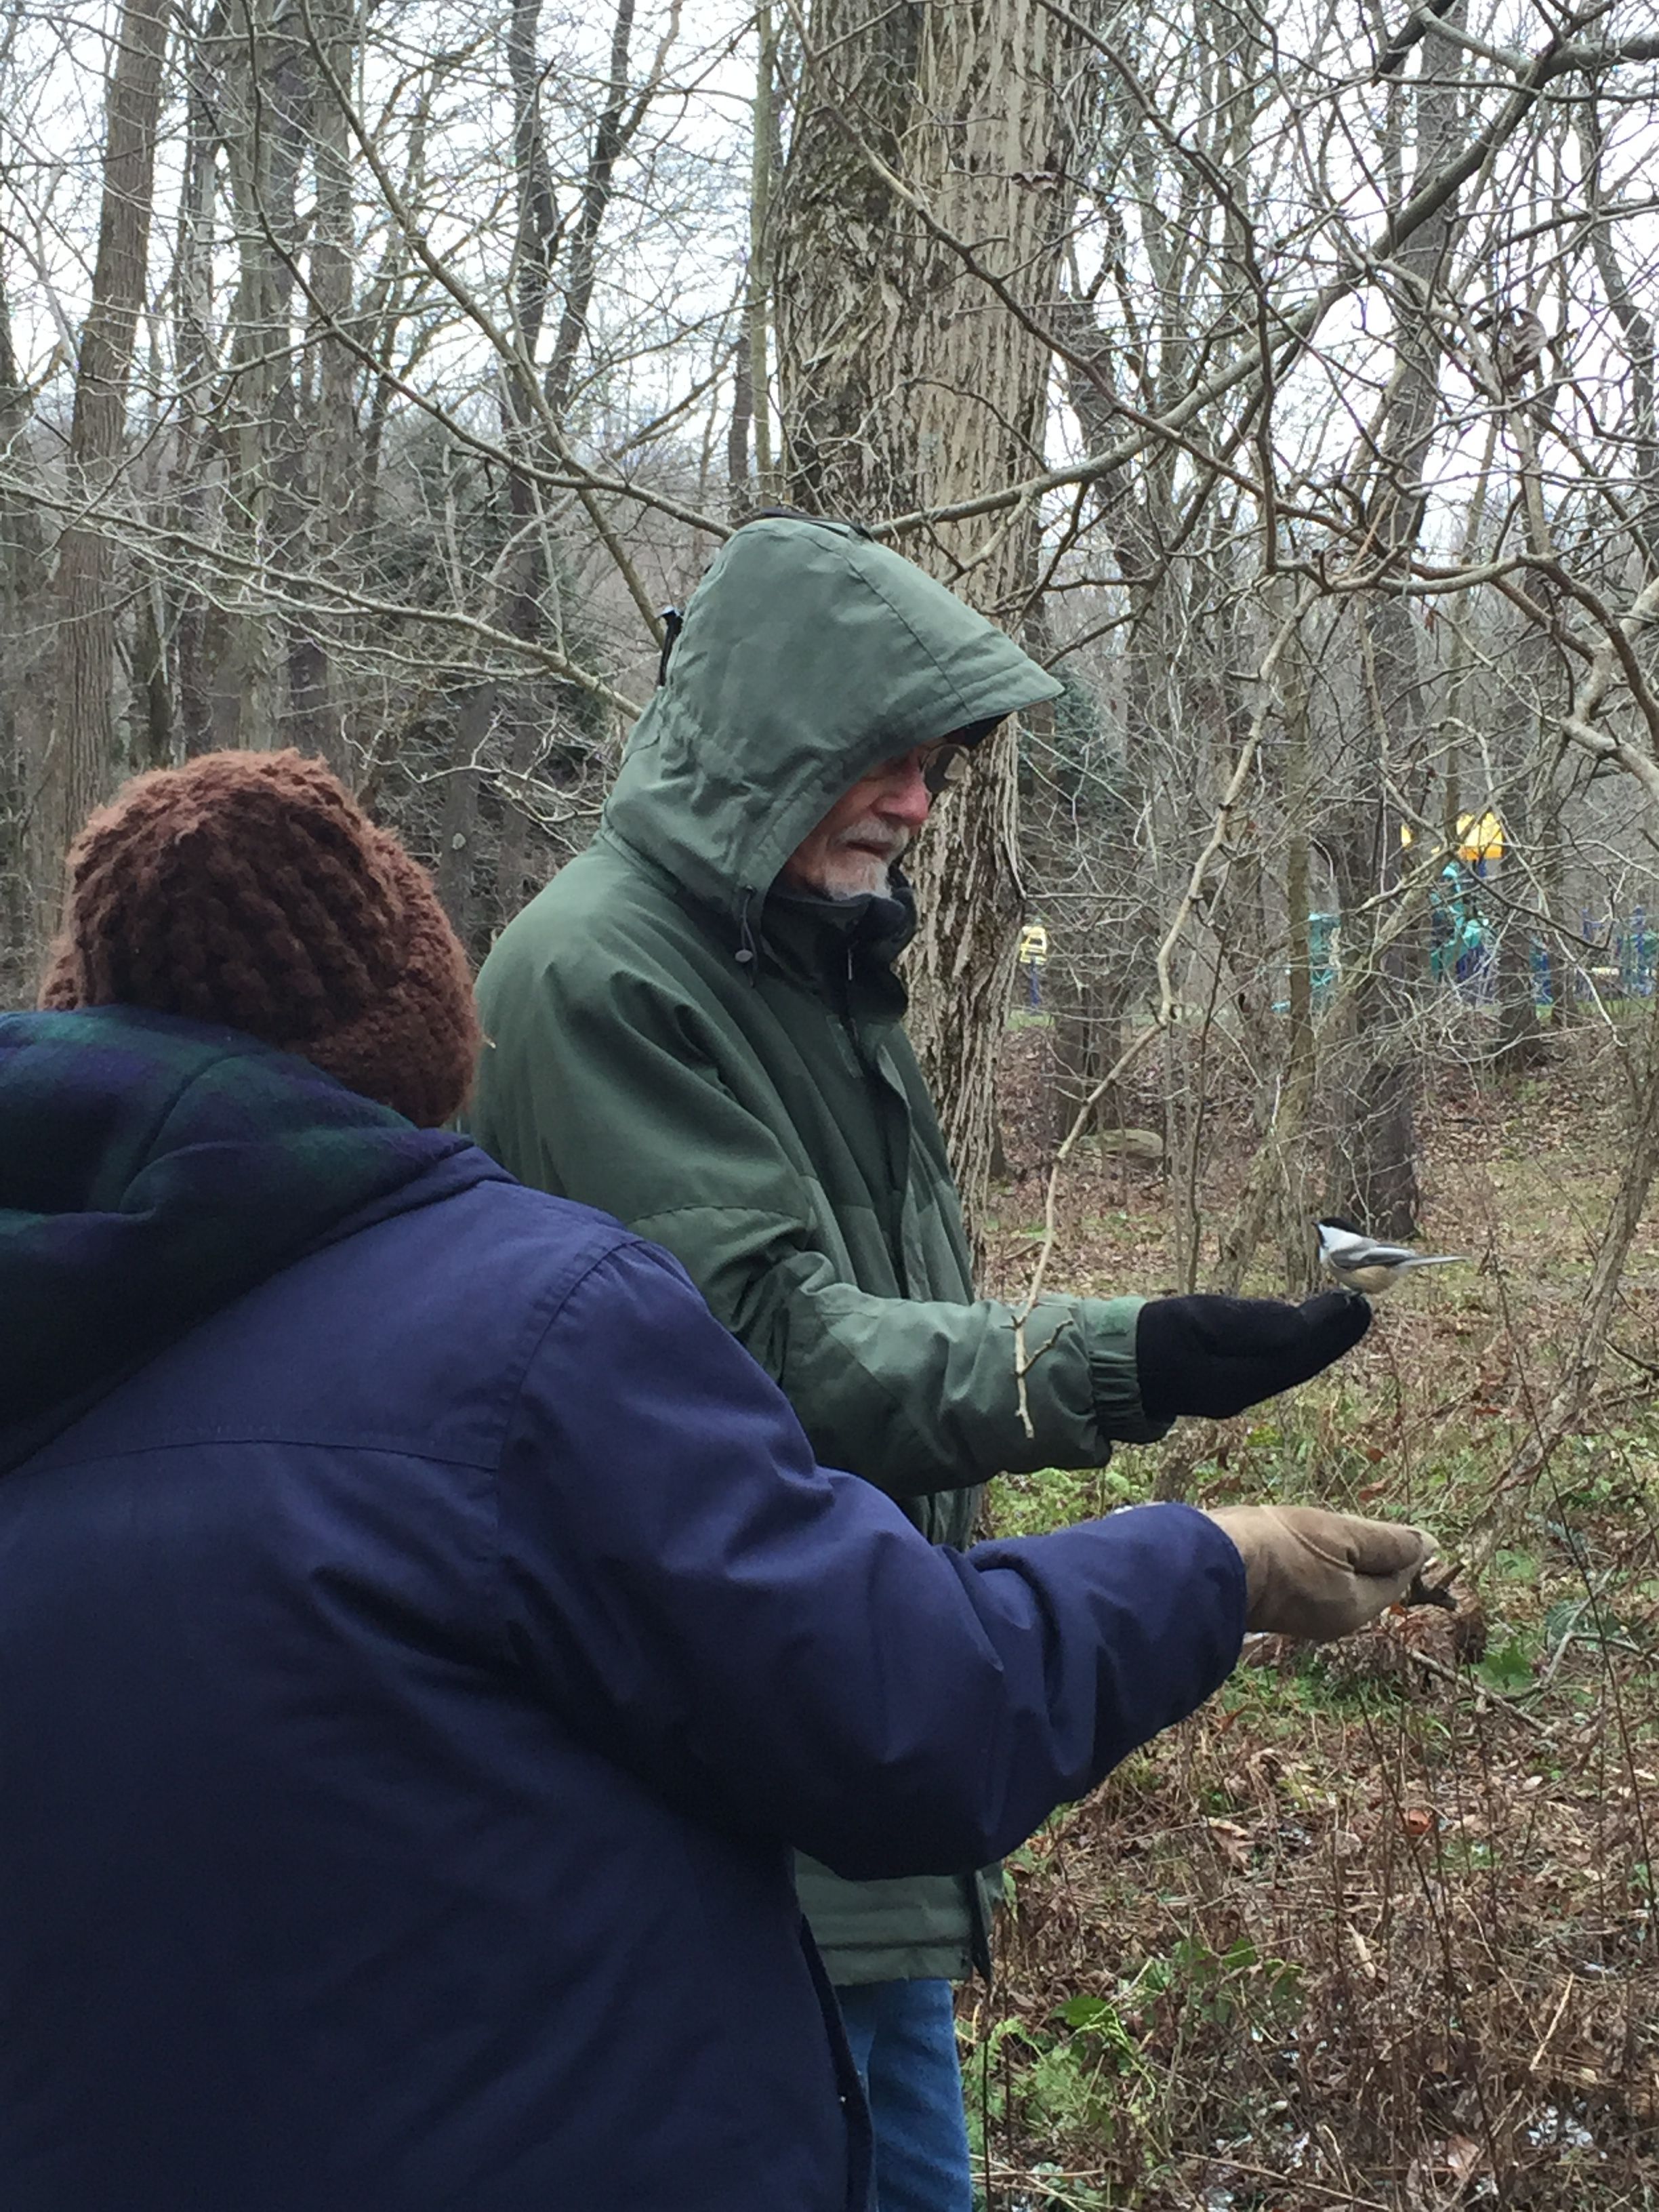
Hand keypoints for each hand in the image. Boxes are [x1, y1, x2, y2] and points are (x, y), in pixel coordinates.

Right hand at [1135, 1291, 1368, 1421]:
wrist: (1113, 1368)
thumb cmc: (1150, 1338)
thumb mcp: (1198, 1320)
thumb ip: (1250, 1323)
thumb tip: (1302, 1322)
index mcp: (1238, 1382)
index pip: (1298, 1355)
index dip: (1331, 1331)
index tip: (1356, 1302)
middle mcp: (1244, 1394)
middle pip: (1300, 1364)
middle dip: (1333, 1336)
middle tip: (1362, 1306)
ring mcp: (1235, 1393)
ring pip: (1289, 1366)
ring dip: (1320, 1341)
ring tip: (1346, 1314)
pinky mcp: (1227, 1385)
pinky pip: (1274, 1366)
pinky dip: (1296, 1346)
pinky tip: (1306, 1330)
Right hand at [1204, 1505, 1434, 1640]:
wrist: (1209, 1564)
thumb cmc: (1280, 1547)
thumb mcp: (1342, 1535)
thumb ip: (1388, 1542)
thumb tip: (1430, 1546)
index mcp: (1356, 1608)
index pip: (1398, 1577)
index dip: (1402, 1548)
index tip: (1394, 1523)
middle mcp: (1334, 1621)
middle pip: (1367, 1582)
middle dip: (1368, 1553)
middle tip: (1351, 1521)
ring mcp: (1303, 1617)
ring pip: (1337, 1580)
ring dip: (1337, 1554)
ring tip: (1320, 1528)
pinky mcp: (1276, 1605)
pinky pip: (1310, 1581)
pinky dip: (1312, 1561)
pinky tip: (1294, 1542)